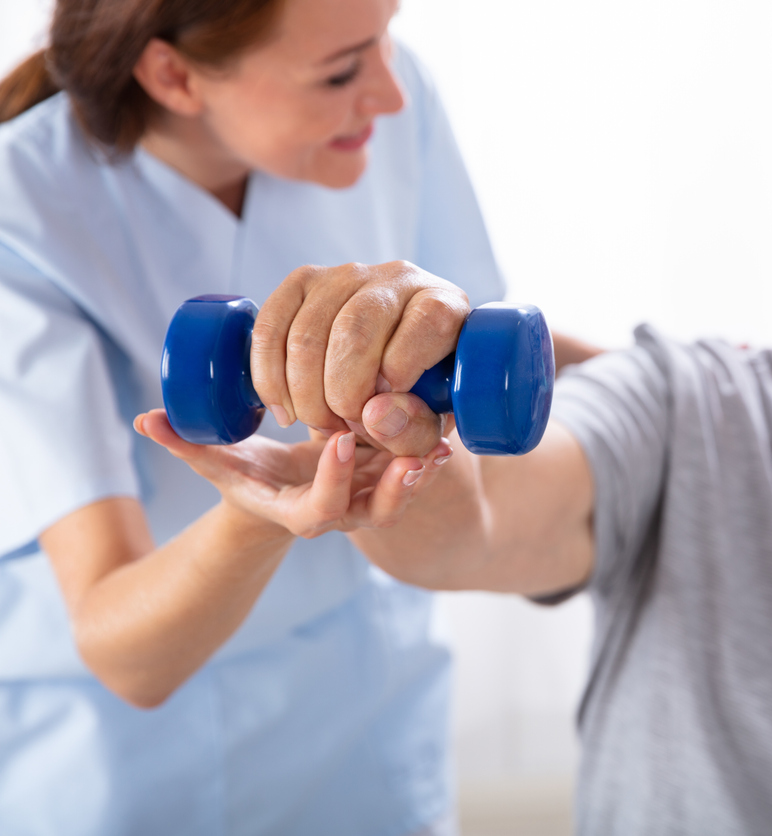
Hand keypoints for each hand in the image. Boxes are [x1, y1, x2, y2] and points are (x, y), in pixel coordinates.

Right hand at [134, 409, 451, 537]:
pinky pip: (413, 473)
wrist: (282, 494)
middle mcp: (343, 514)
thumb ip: (185, 444)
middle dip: (398, 486)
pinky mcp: (386, 481)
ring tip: (439, 442)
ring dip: (422, 470)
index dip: (336, 478)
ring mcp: (369, 499)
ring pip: (404, 492)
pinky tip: (447, 432)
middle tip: (414, 453)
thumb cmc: (248, 478)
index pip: (324, 507)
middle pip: (378, 510)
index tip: (343, 439)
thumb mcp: (217, 466)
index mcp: (303, 514)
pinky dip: (430, 455)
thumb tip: (145, 419)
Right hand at [249, 261, 469, 456]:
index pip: (427, 322)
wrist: (392, 372)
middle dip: (343, 395)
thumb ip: (413, 429)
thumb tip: (372, 414)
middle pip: (356, 330)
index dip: (402, 369)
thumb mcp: (430, 425)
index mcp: (444, 304)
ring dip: (306, 395)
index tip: (385, 406)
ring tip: (323, 425)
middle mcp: (398, 278)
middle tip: (347, 429)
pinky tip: (285, 410)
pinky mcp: (304, 282)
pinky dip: (270, 378)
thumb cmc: (419, 399)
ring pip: (307, 334)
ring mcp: (347, 276)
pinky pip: (271, 327)